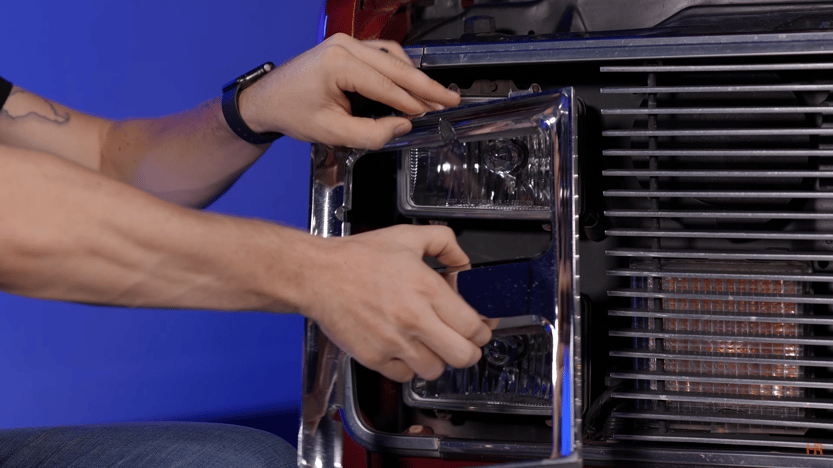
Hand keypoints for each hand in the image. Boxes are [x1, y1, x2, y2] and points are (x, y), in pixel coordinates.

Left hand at [239, 33, 460, 149]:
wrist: (267, 100)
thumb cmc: (291, 112)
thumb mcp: (331, 133)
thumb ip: (370, 134)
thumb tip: (401, 127)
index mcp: (338, 64)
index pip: (386, 85)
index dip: (412, 102)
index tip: (432, 114)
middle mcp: (343, 46)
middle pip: (395, 66)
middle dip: (425, 86)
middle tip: (449, 100)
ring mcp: (345, 42)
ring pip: (392, 56)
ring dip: (414, 76)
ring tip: (434, 95)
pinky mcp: (346, 47)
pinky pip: (382, 53)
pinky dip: (400, 68)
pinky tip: (412, 83)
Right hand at [300, 225, 491, 381]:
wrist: (317, 275)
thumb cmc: (358, 257)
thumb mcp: (408, 236)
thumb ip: (445, 242)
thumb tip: (463, 262)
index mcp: (427, 289)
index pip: (473, 327)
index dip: (483, 331)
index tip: (480, 330)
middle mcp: (414, 319)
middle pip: (463, 356)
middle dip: (469, 352)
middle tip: (463, 344)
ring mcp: (393, 343)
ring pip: (435, 370)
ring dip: (437, 360)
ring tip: (429, 346)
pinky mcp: (374, 358)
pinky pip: (405, 376)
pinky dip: (408, 367)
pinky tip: (404, 349)